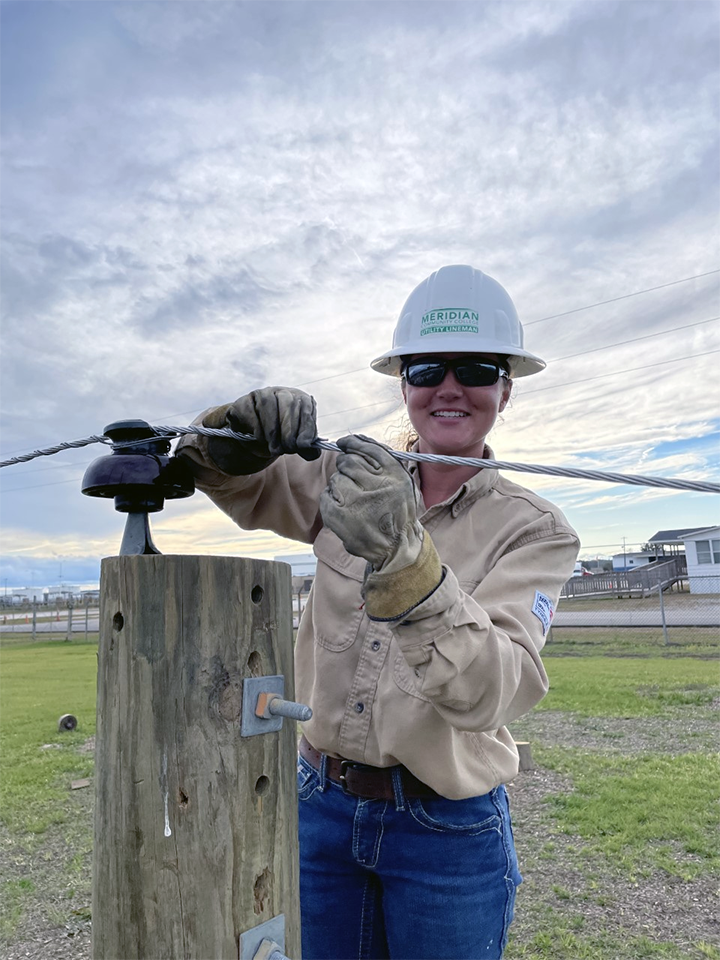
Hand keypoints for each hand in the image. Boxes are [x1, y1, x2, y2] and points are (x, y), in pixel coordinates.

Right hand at [203, 387, 319, 474]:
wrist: (253, 439)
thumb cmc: (280, 438)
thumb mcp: (295, 443)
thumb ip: (306, 447)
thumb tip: (312, 453)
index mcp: (299, 399)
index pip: (306, 407)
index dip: (306, 427)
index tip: (303, 445)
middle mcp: (282, 392)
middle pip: (288, 404)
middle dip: (289, 431)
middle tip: (288, 450)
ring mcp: (261, 394)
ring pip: (268, 404)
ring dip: (273, 429)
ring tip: (275, 448)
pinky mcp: (243, 402)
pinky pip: (250, 410)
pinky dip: (256, 426)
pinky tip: (260, 439)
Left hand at [320, 435, 442, 619]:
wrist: (397, 547)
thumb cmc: (397, 511)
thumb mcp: (401, 482)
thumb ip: (382, 459)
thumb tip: (351, 442)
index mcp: (395, 476)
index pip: (367, 448)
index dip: (352, 443)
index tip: (344, 443)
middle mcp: (378, 487)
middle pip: (349, 462)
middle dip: (347, 467)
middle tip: (353, 480)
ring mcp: (357, 503)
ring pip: (336, 479)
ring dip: (340, 486)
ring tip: (353, 500)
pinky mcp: (340, 517)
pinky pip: (327, 495)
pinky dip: (331, 499)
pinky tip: (344, 508)